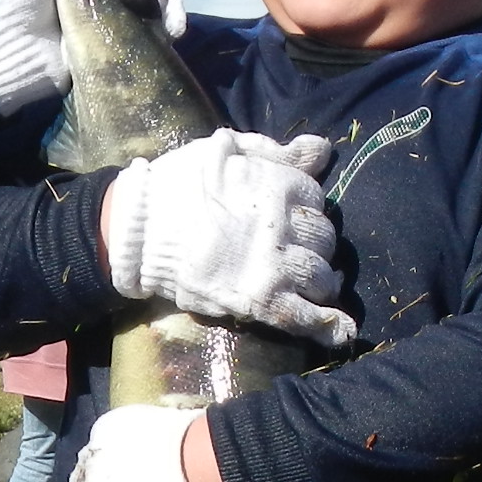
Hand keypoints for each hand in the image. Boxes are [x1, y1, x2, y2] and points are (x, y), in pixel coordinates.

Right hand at [102, 129, 350, 344]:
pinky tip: (342, 331)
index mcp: (276, 185)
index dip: (305, 210)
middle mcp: (282, 225)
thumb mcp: (228, 151)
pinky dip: (327, 326)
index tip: (292, 218)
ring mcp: (272, 266)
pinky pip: (304, 315)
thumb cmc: (178, 183)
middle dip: (315, 246)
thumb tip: (322, 150)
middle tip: (296, 252)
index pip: (316, 199)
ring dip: (321, 282)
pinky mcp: (259, 300)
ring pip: (321, 277)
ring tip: (311, 284)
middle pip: (324, 239)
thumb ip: (277, 152)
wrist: (139, 228)